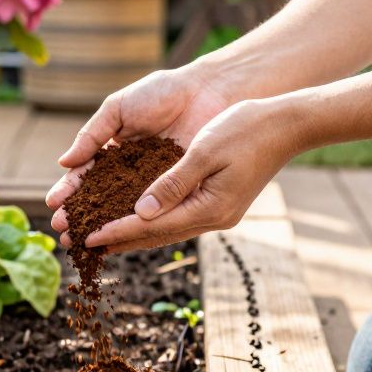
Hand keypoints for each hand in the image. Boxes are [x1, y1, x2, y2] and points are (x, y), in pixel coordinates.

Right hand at [45, 65, 238, 229]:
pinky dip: (139, 227)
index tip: (54, 206)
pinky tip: (121, 240)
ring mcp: (152, 185)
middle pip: (99, 200)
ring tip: (84, 242)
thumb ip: (92, 135)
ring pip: (123, 211)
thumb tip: (63, 162)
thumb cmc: (161, 93)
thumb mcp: (119, 109)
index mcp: (112, 152)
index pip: (84, 176)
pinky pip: (155, 212)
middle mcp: (128, 173)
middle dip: (80, 217)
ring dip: (103, 228)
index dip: (69, 191)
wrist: (206, 91)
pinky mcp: (175, 192)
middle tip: (64, 233)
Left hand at [68, 99, 302, 252]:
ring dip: (134, 234)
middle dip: (119, 240)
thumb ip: (172, 182)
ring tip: (103, 239)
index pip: (152, 226)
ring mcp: (218, 214)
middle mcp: (213, 218)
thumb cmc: (246, 129)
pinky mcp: (219, 204)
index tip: (88, 237)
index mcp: (210, 208)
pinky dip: (153, 221)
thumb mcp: (204, 151)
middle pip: (157, 235)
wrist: (287, 125)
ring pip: (167, 230)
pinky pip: (178, 218)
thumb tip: (141, 211)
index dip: (117, 231)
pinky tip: (136, 219)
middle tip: (84, 245)